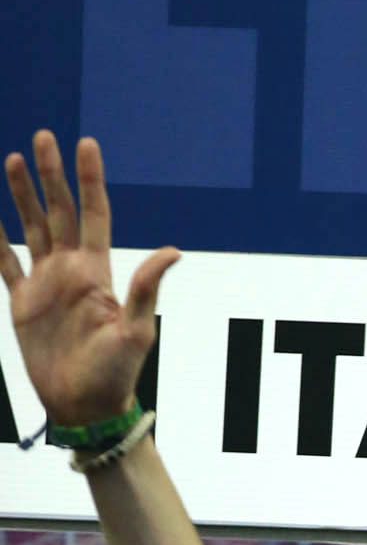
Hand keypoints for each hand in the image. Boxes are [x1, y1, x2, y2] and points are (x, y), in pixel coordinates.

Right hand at [0, 131, 177, 427]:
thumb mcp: (136, 331)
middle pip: (60, 211)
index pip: (94, 214)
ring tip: (13, 158)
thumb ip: (147, 287)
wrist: (85, 407)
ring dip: (23, 195)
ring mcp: (46, 284)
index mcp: (98, 272)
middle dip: (51, 175)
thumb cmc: (116, 374)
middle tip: (43, 137)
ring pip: (32, 227)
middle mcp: (71, 270)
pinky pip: (5, 261)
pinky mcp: (23, 302)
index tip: (86, 144)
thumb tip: (173, 250)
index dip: (89, 180)